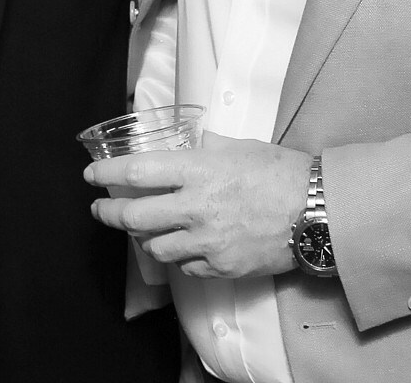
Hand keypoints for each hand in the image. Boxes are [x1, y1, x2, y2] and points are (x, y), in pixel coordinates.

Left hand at [85, 132, 311, 280]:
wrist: (319, 212)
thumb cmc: (283, 172)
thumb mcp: (241, 147)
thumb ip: (209, 147)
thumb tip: (194, 143)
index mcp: (198, 170)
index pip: (137, 171)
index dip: (107, 172)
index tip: (91, 173)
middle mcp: (195, 207)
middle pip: (133, 216)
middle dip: (108, 212)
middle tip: (99, 208)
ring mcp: (207, 241)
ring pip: (155, 247)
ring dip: (141, 237)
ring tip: (139, 229)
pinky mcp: (221, 267)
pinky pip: (185, 267)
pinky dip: (177, 257)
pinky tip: (179, 248)